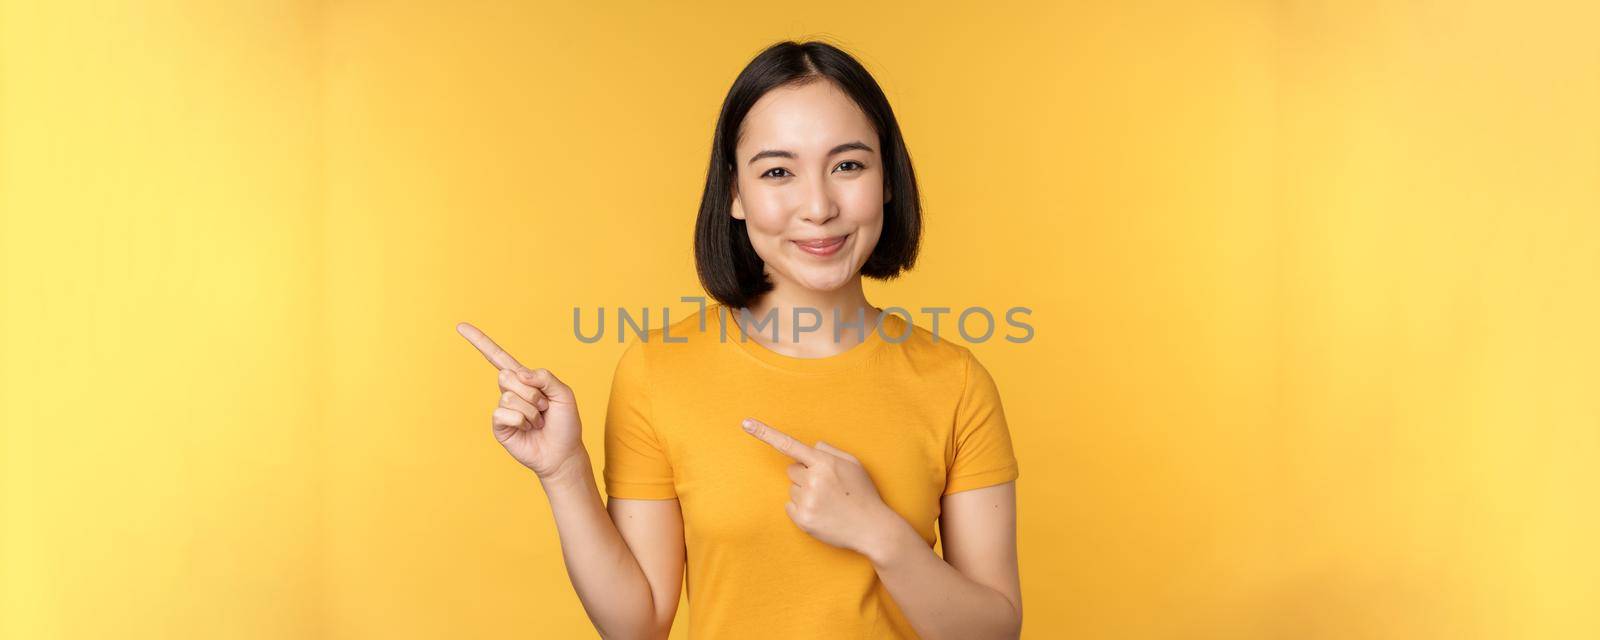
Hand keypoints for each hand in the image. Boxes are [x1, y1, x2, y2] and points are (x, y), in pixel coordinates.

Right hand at [457, 321, 585, 479]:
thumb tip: (519, 373)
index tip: (460, 326)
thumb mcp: (564, 394)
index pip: (498, 357)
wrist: (562, 452)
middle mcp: (510, 391)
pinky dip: (522, 421)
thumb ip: (545, 377)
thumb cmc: (565, 423)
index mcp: (524, 379)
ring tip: (538, 421)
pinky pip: (503, 414)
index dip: (480, 341)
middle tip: (544, 407)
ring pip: (510, 397)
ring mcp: (503, 408)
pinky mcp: (498, 426)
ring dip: (532, 411)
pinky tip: (528, 429)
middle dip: (533, 393)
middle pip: (508, 376)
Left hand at [740, 417, 901, 557]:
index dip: (765, 433)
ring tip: (828, 501)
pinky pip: (789, 506)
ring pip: (791, 488)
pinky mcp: (802, 519)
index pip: (789, 444)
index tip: (745, 423)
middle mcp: (813, 480)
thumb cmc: (863, 493)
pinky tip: (821, 512)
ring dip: (804, 492)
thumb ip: (830, 451)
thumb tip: (810, 448)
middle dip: (804, 474)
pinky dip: (801, 508)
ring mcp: (806, 501)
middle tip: (827, 486)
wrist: (872, 528)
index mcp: (825, 463)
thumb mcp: (853, 464)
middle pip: (792, 470)